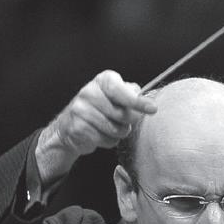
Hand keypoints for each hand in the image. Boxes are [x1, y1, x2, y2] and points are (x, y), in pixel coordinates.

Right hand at [36, 70, 156, 181]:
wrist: (70, 126)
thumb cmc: (99, 110)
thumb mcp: (114, 96)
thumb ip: (130, 95)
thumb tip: (145, 98)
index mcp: (102, 81)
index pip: (120, 90)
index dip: (137, 101)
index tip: (152, 109)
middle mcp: (88, 92)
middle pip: (122, 114)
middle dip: (128, 122)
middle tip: (124, 122)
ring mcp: (81, 110)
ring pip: (115, 130)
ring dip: (118, 133)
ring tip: (110, 128)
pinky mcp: (78, 128)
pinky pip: (105, 140)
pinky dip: (108, 142)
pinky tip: (101, 135)